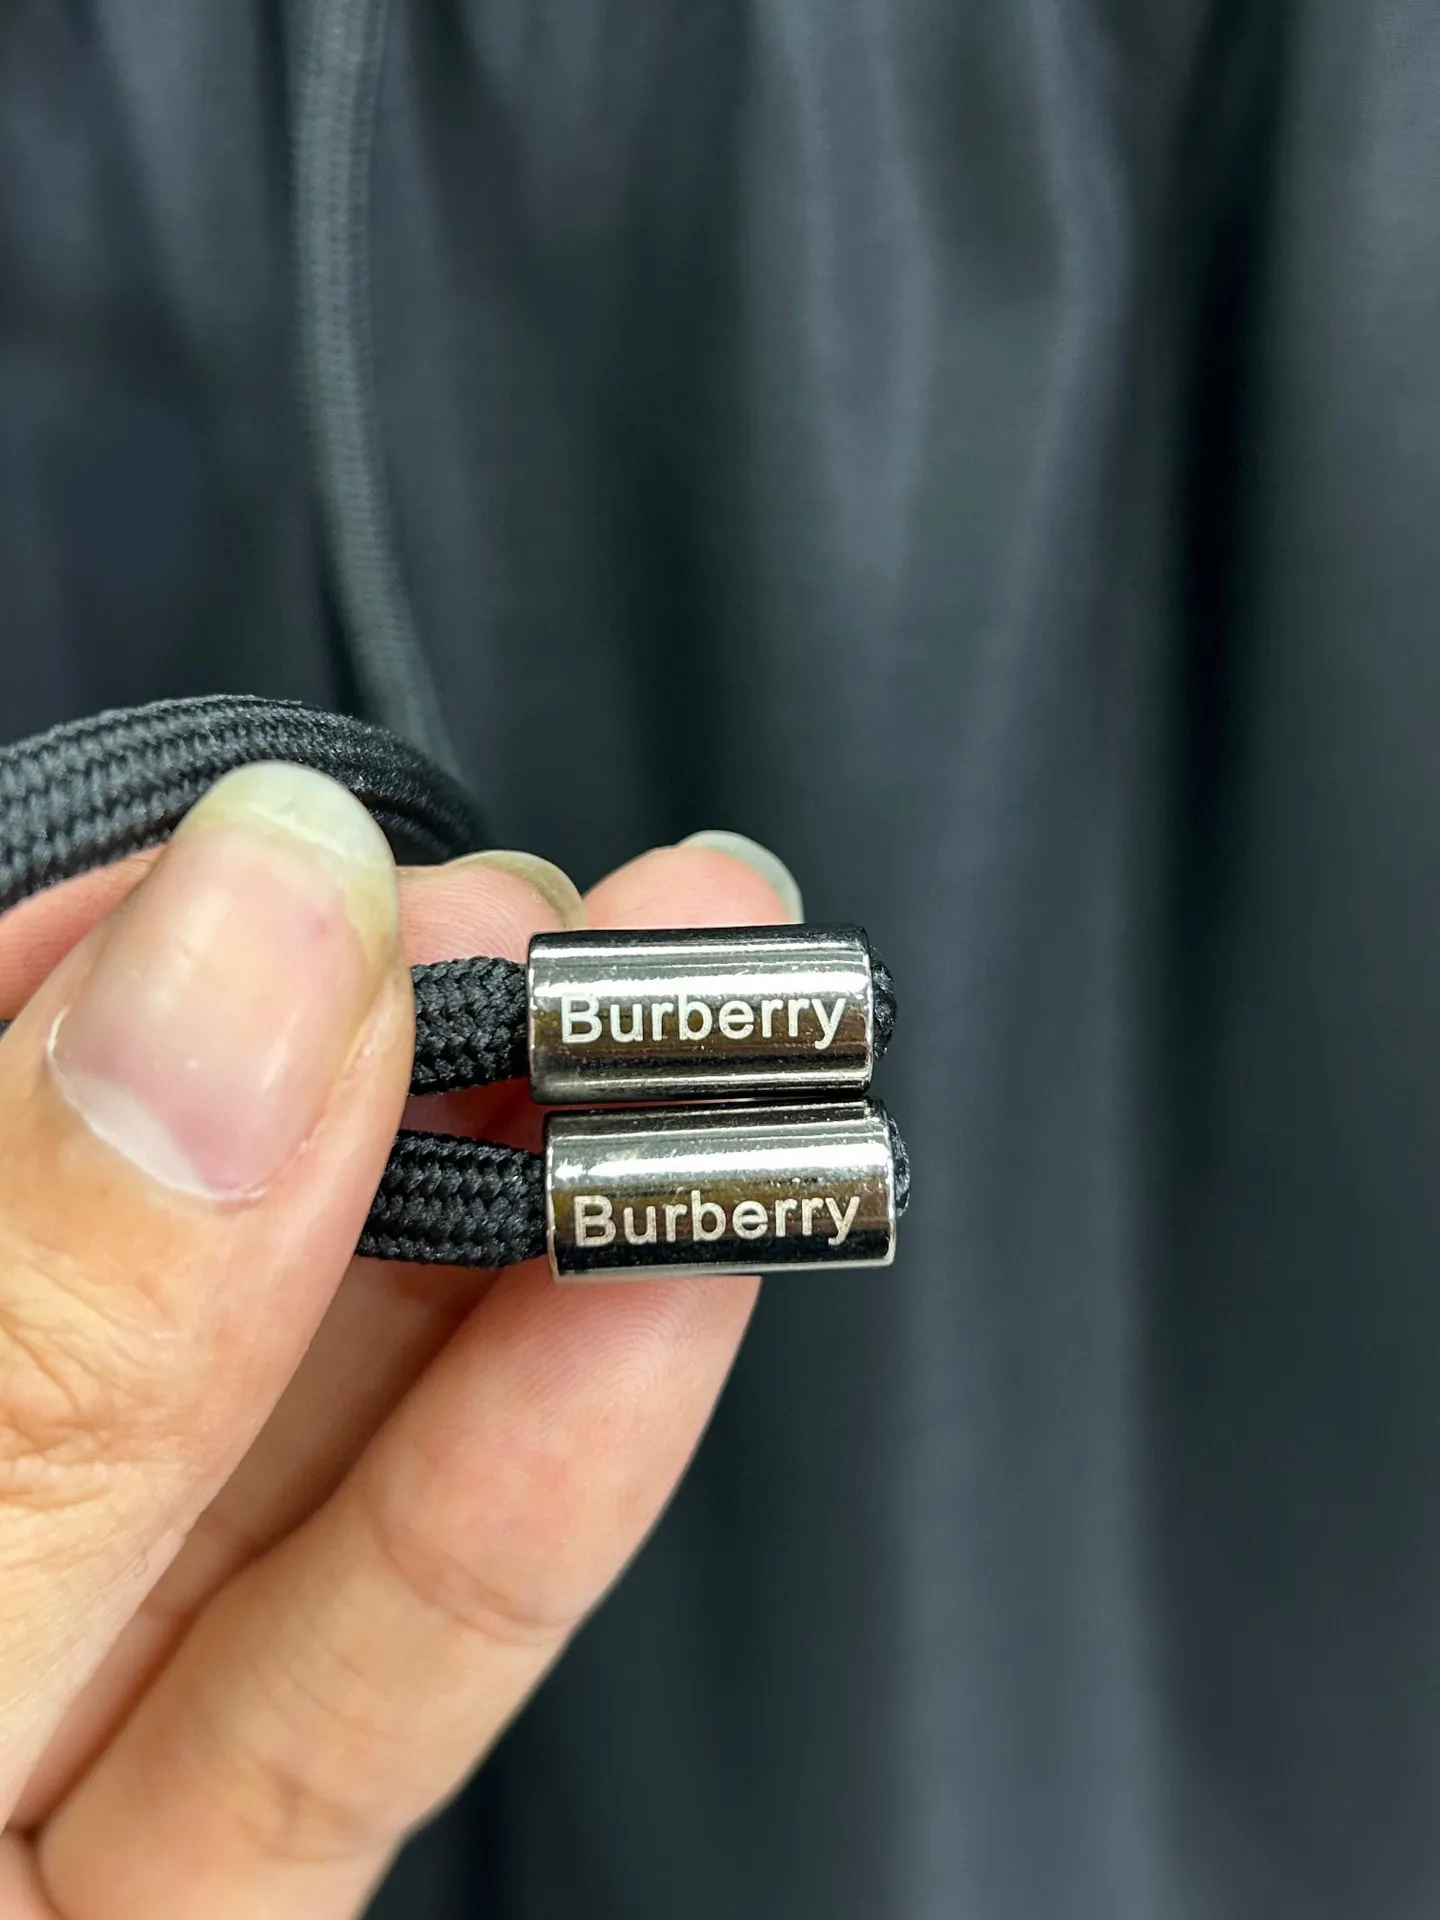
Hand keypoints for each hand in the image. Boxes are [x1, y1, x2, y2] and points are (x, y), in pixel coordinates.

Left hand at [0, 765, 785, 1918]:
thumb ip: (51, 1341)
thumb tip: (244, 954)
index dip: (147, 963)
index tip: (336, 862)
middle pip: (177, 1277)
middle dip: (413, 1081)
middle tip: (593, 933)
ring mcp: (42, 1755)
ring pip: (304, 1464)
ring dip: (539, 1254)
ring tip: (702, 1076)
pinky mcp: (200, 1906)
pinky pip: (371, 1689)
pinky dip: (540, 1498)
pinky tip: (664, 1311)